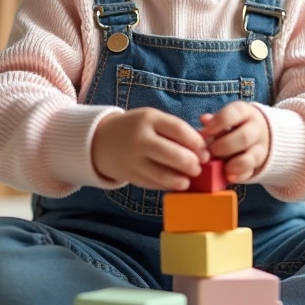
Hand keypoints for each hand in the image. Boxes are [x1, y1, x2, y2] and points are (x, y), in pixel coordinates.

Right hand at [91, 108, 208, 190]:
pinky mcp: (129, 175)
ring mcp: (133, 159)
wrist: (99, 140)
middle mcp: (140, 138)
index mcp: (148, 119)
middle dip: (191, 163)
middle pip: (173, 154)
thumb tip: (202, 148)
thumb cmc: (135, 128)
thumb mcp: (152, 119)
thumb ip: (174, 130)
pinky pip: (153, 183)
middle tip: (198, 167)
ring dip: (181, 180)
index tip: (205, 150)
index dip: (196, 142)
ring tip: (188, 180)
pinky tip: (173, 183)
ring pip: (163, 174)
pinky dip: (166, 185)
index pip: (179, 130)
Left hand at [199, 101, 269, 184]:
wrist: (260, 134)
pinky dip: (237, 175)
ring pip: (250, 158)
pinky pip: (250, 172)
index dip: (218, 123)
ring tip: (218, 166)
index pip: (234, 114)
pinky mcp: (259, 164)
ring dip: (231, 164)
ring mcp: (260, 148)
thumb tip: (204, 119)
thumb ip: (214, 121)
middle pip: (244, 137)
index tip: (205, 132)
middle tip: (209, 152)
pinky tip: (227, 176)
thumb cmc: (235, 125)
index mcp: (245, 113)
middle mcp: (256, 129)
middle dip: (223, 146)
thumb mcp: (227, 118)